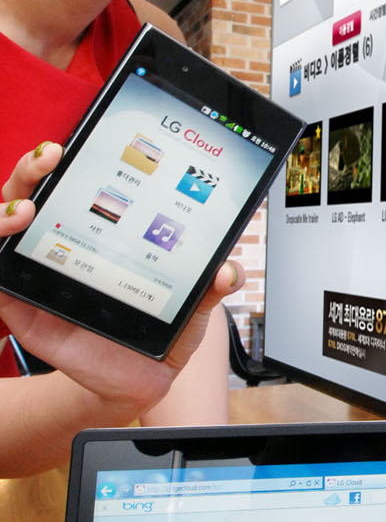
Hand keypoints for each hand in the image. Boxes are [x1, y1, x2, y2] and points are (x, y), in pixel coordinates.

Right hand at [0, 143, 243, 409]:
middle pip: (29, 192)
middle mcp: (63, 242)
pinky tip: (5, 246)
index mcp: (100, 229)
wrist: (141, 380)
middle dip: (31, 168)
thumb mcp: (190, 305)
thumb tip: (228, 270)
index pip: (72, 180)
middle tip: (51, 156)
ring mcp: (38, 274)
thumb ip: (208, 285)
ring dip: (5, 209)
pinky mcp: (22, 310)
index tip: (72, 141)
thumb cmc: (161, 331)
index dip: (65, 157)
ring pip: (2, 226)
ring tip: (26, 206)